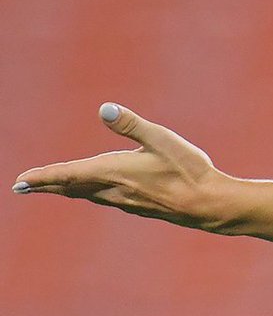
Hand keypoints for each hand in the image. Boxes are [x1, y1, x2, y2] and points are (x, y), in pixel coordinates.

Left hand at [12, 103, 224, 229]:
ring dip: (69, 190)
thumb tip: (105, 108)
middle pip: (73, 187)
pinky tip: (100, 192)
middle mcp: (115, 190)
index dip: (43, 176)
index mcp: (114, 172)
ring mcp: (127, 202)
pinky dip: (92, 193)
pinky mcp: (140, 207)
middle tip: (24, 186)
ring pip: (89, 194)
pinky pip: (107, 199)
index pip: (69, 174)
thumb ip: (132, 125)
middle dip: (49, 185)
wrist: (210, 205)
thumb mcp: (163, 140)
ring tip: (57, 187)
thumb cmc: (189, 170)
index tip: (20, 181)